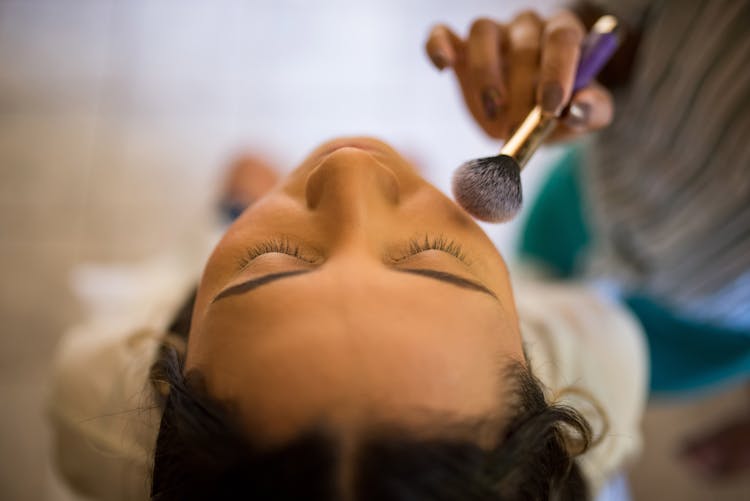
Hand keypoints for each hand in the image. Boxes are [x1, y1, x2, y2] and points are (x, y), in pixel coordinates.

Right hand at [425, 10, 613, 140]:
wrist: (530, 121)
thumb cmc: (560, 112)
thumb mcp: (586, 115)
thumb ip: (592, 110)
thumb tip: (578, 110)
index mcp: (562, 36)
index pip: (563, 38)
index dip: (556, 69)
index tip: (550, 107)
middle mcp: (527, 27)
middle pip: (523, 43)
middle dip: (521, 91)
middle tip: (518, 129)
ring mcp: (492, 35)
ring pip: (482, 32)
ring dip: (485, 73)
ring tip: (492, 111)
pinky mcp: (460, 48)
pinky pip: (442, 34)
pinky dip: (438, 46)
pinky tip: (443, 67)